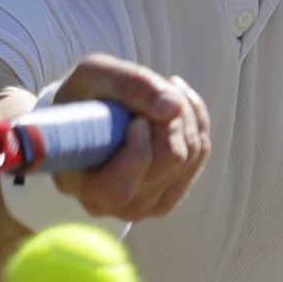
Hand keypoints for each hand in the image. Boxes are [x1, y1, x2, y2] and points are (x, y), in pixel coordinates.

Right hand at [49, 54, 210, 220]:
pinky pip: (199, 156)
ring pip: (190, 156)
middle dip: (170, 117)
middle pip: (171, 160)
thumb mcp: (93, 76)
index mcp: (83, 187)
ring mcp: (145, 205)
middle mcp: (114, 206)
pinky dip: (196, 123)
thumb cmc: (83, 97)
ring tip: (163, 91)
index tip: (134, 118)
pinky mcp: (167, 193)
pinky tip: (176, 105)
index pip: (122, 186)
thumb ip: (129, 86)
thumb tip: (173, 108)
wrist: (84, 115)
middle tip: (155, 91)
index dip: (140, 145)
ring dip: (184, 115)